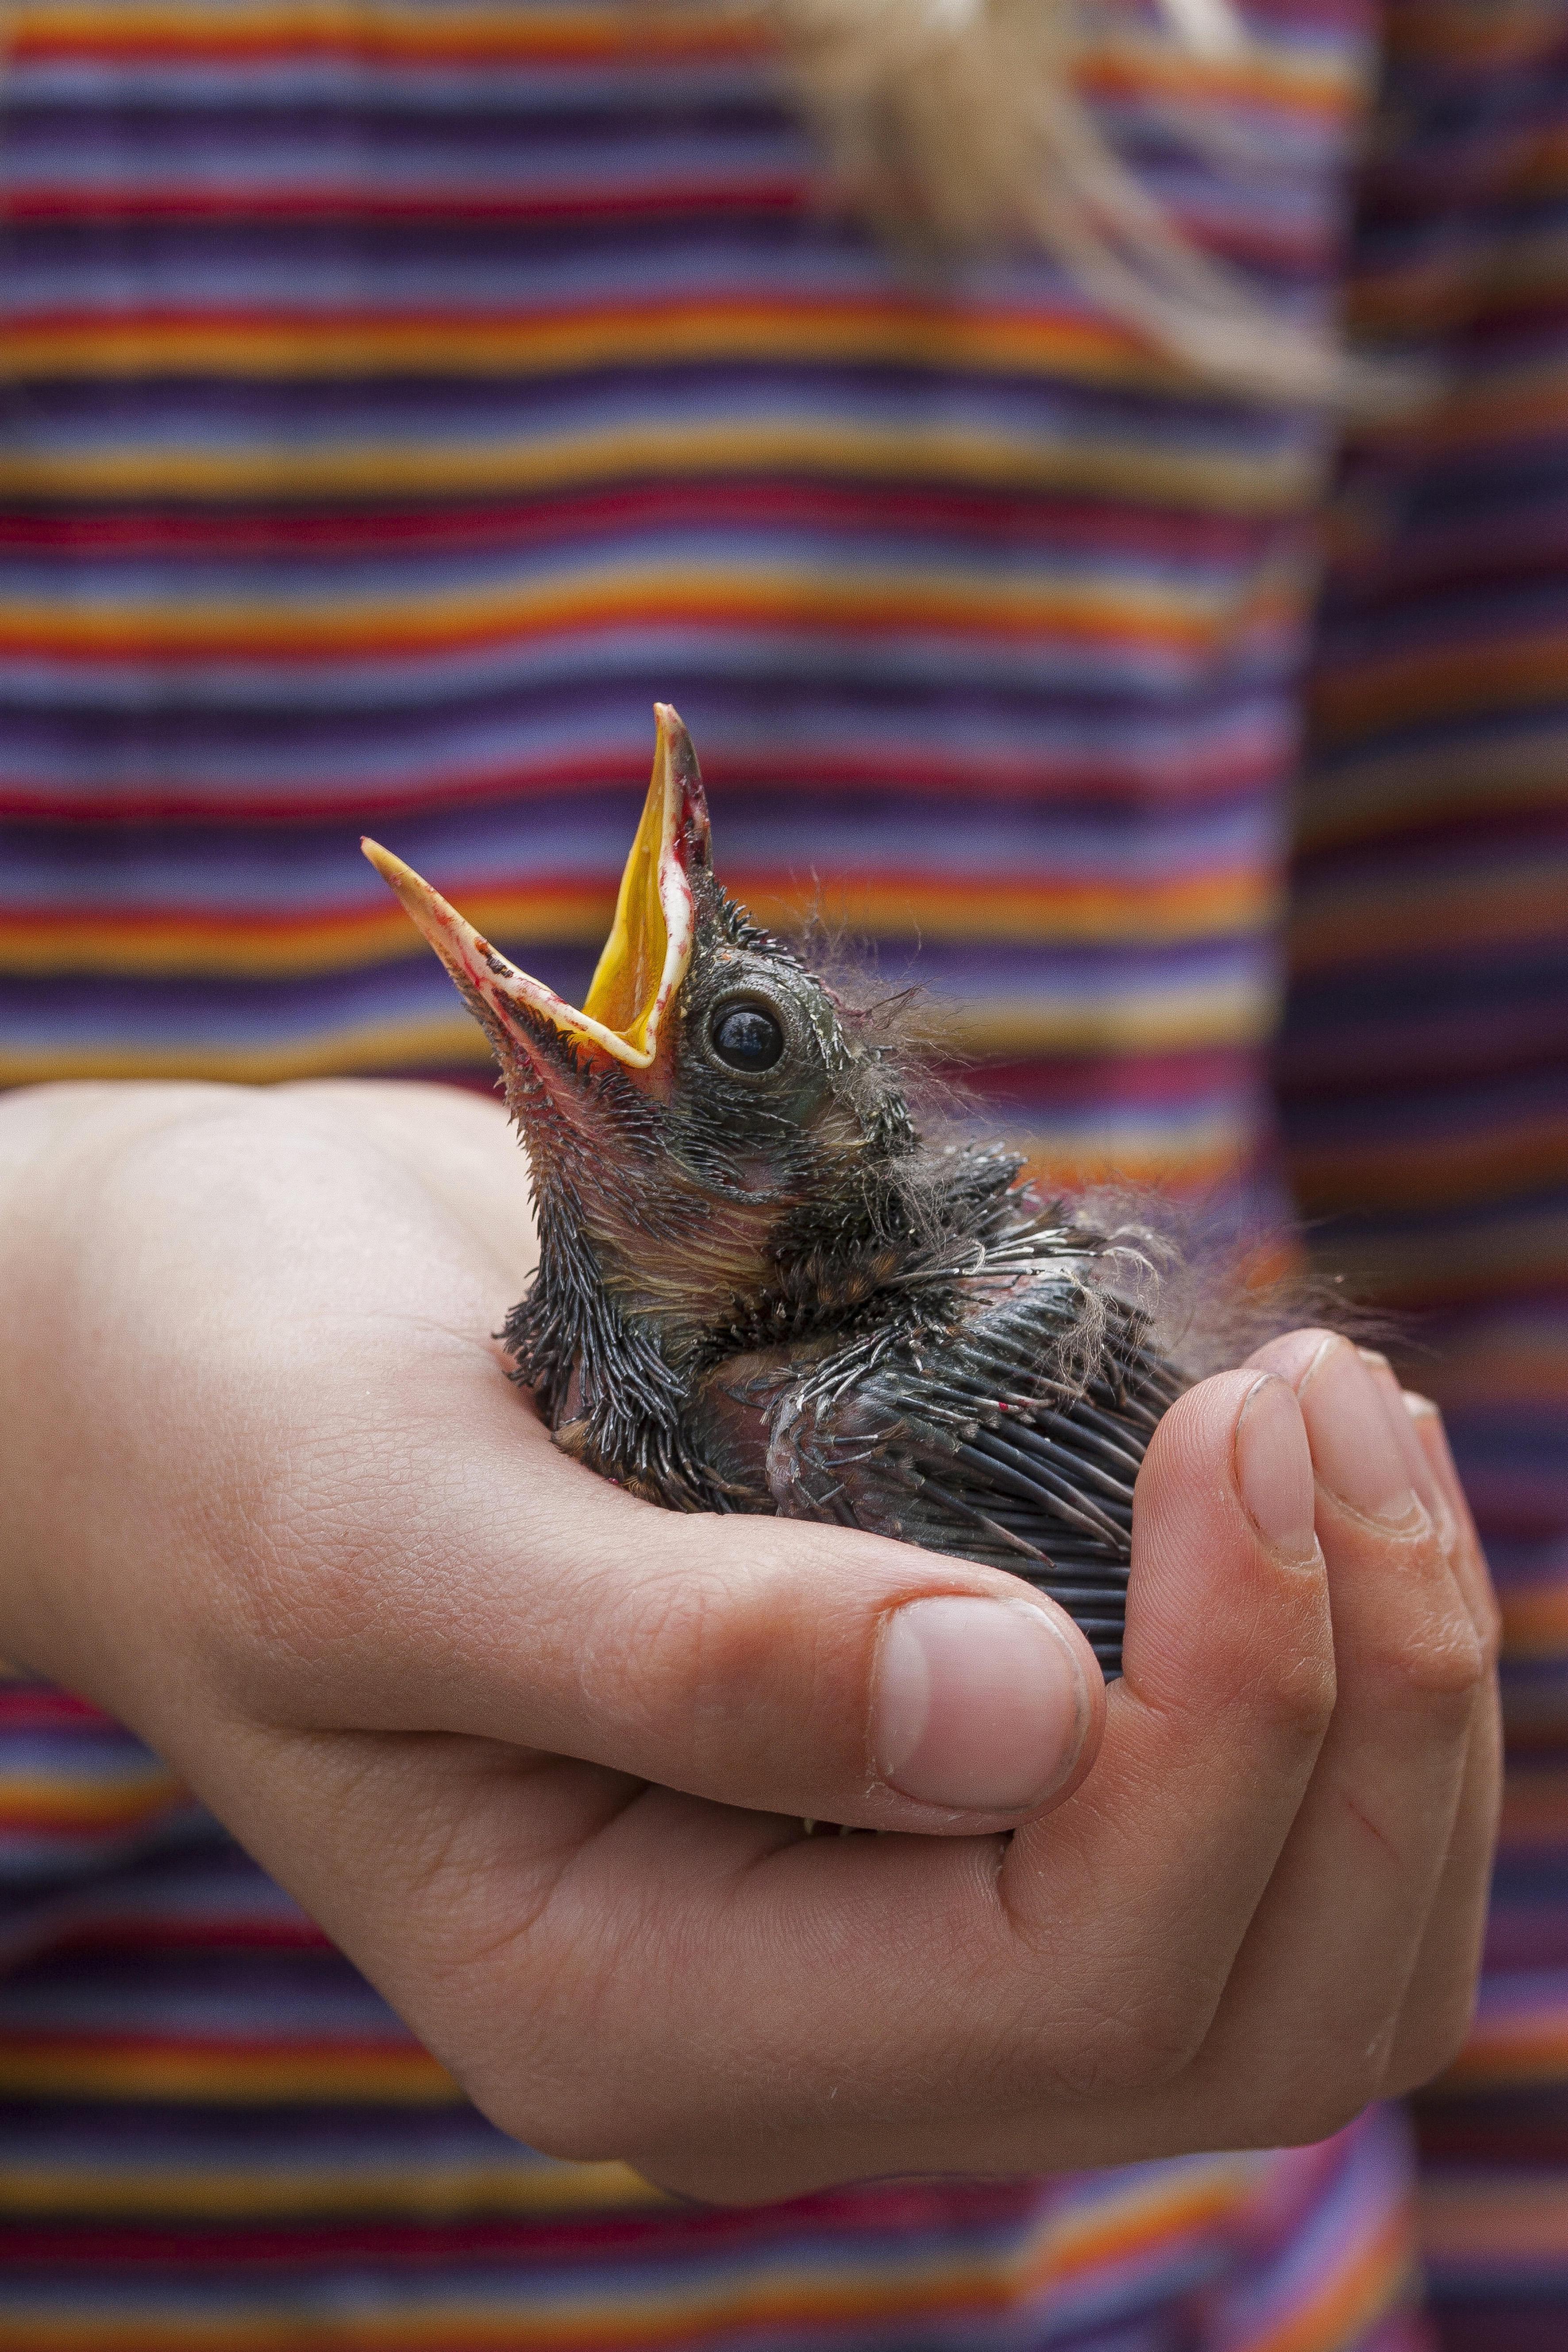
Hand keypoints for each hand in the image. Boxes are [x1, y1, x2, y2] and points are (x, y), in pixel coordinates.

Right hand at [0, 1080, 1499, 2200]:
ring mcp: (881, 1899)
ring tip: (1332, 1403)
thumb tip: (1023, 1716)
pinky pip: (1237, 1791)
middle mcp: (794, 2009)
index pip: (1077, 1973)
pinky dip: (1318, 1636)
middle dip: (1365, 1708)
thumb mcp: (383, 1527)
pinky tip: (1269, 1441)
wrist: (211, 1352)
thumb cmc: (240, 1422)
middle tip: (1323, 1399)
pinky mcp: (933, 1776)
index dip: (1229, 1716)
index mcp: (637, 2010)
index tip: (1236, 1425)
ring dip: (1386, 1676)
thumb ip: (673, 1653)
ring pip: (1298, 1925)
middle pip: (1248, 1997)